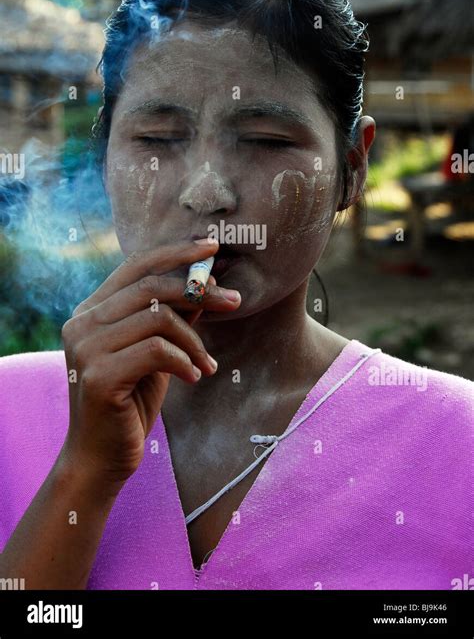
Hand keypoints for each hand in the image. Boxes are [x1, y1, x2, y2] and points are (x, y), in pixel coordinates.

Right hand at [59, 239, 239, 489]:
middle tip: (235, 301)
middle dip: (201, 291)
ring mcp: (86, 348)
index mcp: (91, 310)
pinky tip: (193, 377)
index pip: (136, 265)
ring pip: (158, 317)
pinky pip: (157, 350)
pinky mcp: (98, 375)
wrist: (102, 457)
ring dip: (194, 340)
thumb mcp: (155, 351)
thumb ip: (172, 315)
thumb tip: (206, 281)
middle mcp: (82, 322)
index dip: (177, 252)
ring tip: (207, 364)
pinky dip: (185, 361)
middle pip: (151, 286)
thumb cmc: (131, 401)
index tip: (213, 248)